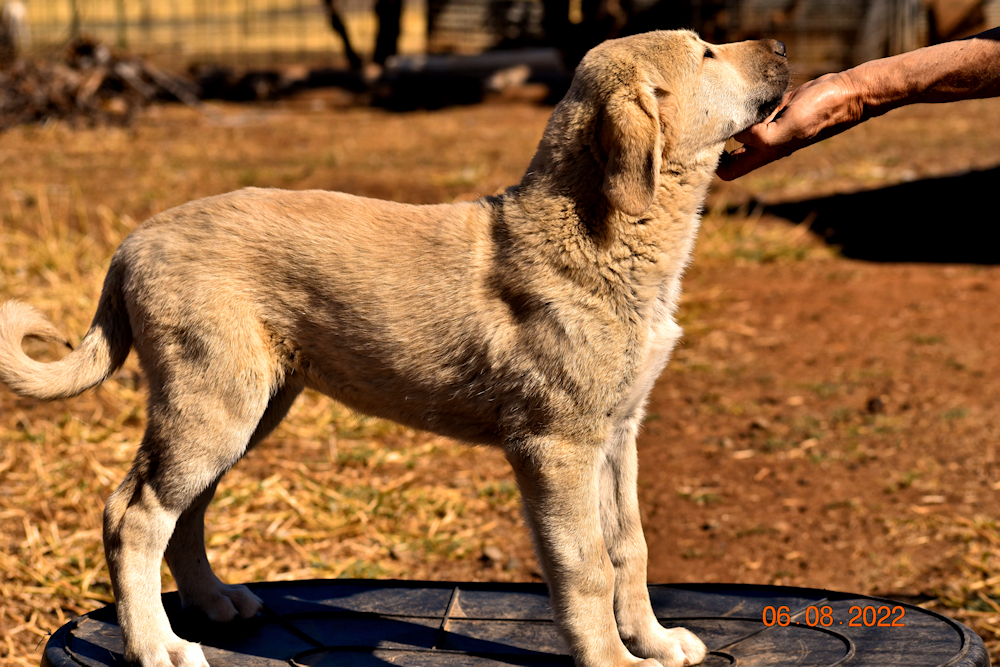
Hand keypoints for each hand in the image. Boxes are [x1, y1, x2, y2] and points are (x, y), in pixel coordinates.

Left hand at [717, 71, 864, 179]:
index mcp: (764, 153)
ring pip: (736, 126)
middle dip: (715, 136)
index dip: (713, 162)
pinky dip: (745, 99)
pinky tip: (745, 88)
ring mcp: (768, 124)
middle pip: (726, 150)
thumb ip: (760, 136)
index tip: (704, 142)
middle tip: (708, 116)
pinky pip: (750, 107)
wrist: (848, 92)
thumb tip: (736, 131)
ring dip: (729, 115)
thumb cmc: (821, 112)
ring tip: (723, 99)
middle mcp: (763, 142)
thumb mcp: (789, 128)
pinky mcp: (774, 106)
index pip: (727, 171)